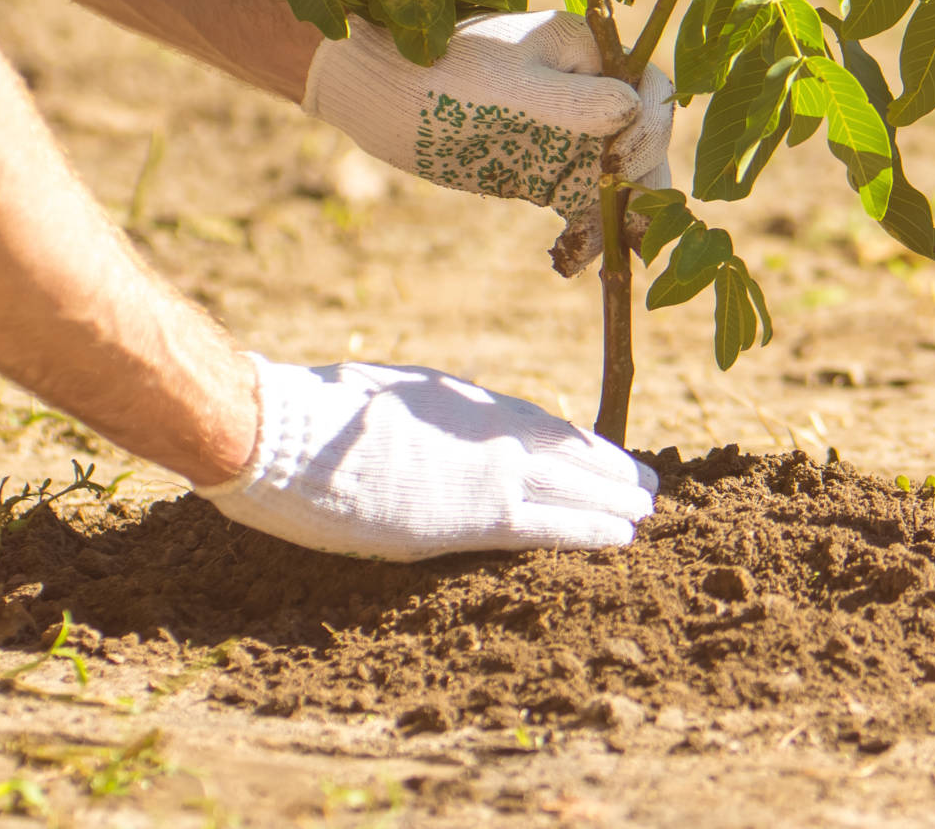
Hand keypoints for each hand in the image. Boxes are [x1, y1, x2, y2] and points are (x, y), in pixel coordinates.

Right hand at [197, 356, 659, 559]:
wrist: (288, 435)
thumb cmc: (312, 416)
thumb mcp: (375, 399)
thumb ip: (412, 417)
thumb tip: (412, 427)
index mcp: (458, 402)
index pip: (530, 423)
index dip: (568, 441)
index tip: (594, 450)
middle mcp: (482, 430)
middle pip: (562, 451)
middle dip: (605, 468)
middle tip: (644, 481)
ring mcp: (485, 470)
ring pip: (570, 484)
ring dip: (612, 497)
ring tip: (646, 508)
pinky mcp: (477, 515)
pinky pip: (551, 525)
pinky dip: (591, 529)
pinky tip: (622, 536)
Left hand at [301, 11, 672, 273]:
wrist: (380, 97)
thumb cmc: (441, 76)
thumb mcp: (509, 88)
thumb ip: (572, 100)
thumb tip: (634, 108)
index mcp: (585, 51)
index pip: (645, 89)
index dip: (648, 128)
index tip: (620, 163)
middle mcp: (585, 90)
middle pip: (639, 140)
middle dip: (641, 184)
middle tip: (629, 229)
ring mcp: (566, 133)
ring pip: (616, 180)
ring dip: (617, 218)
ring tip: (604, 254)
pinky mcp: (544, 169)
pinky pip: (581, 203)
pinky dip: (585, 233)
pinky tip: (571, 259)